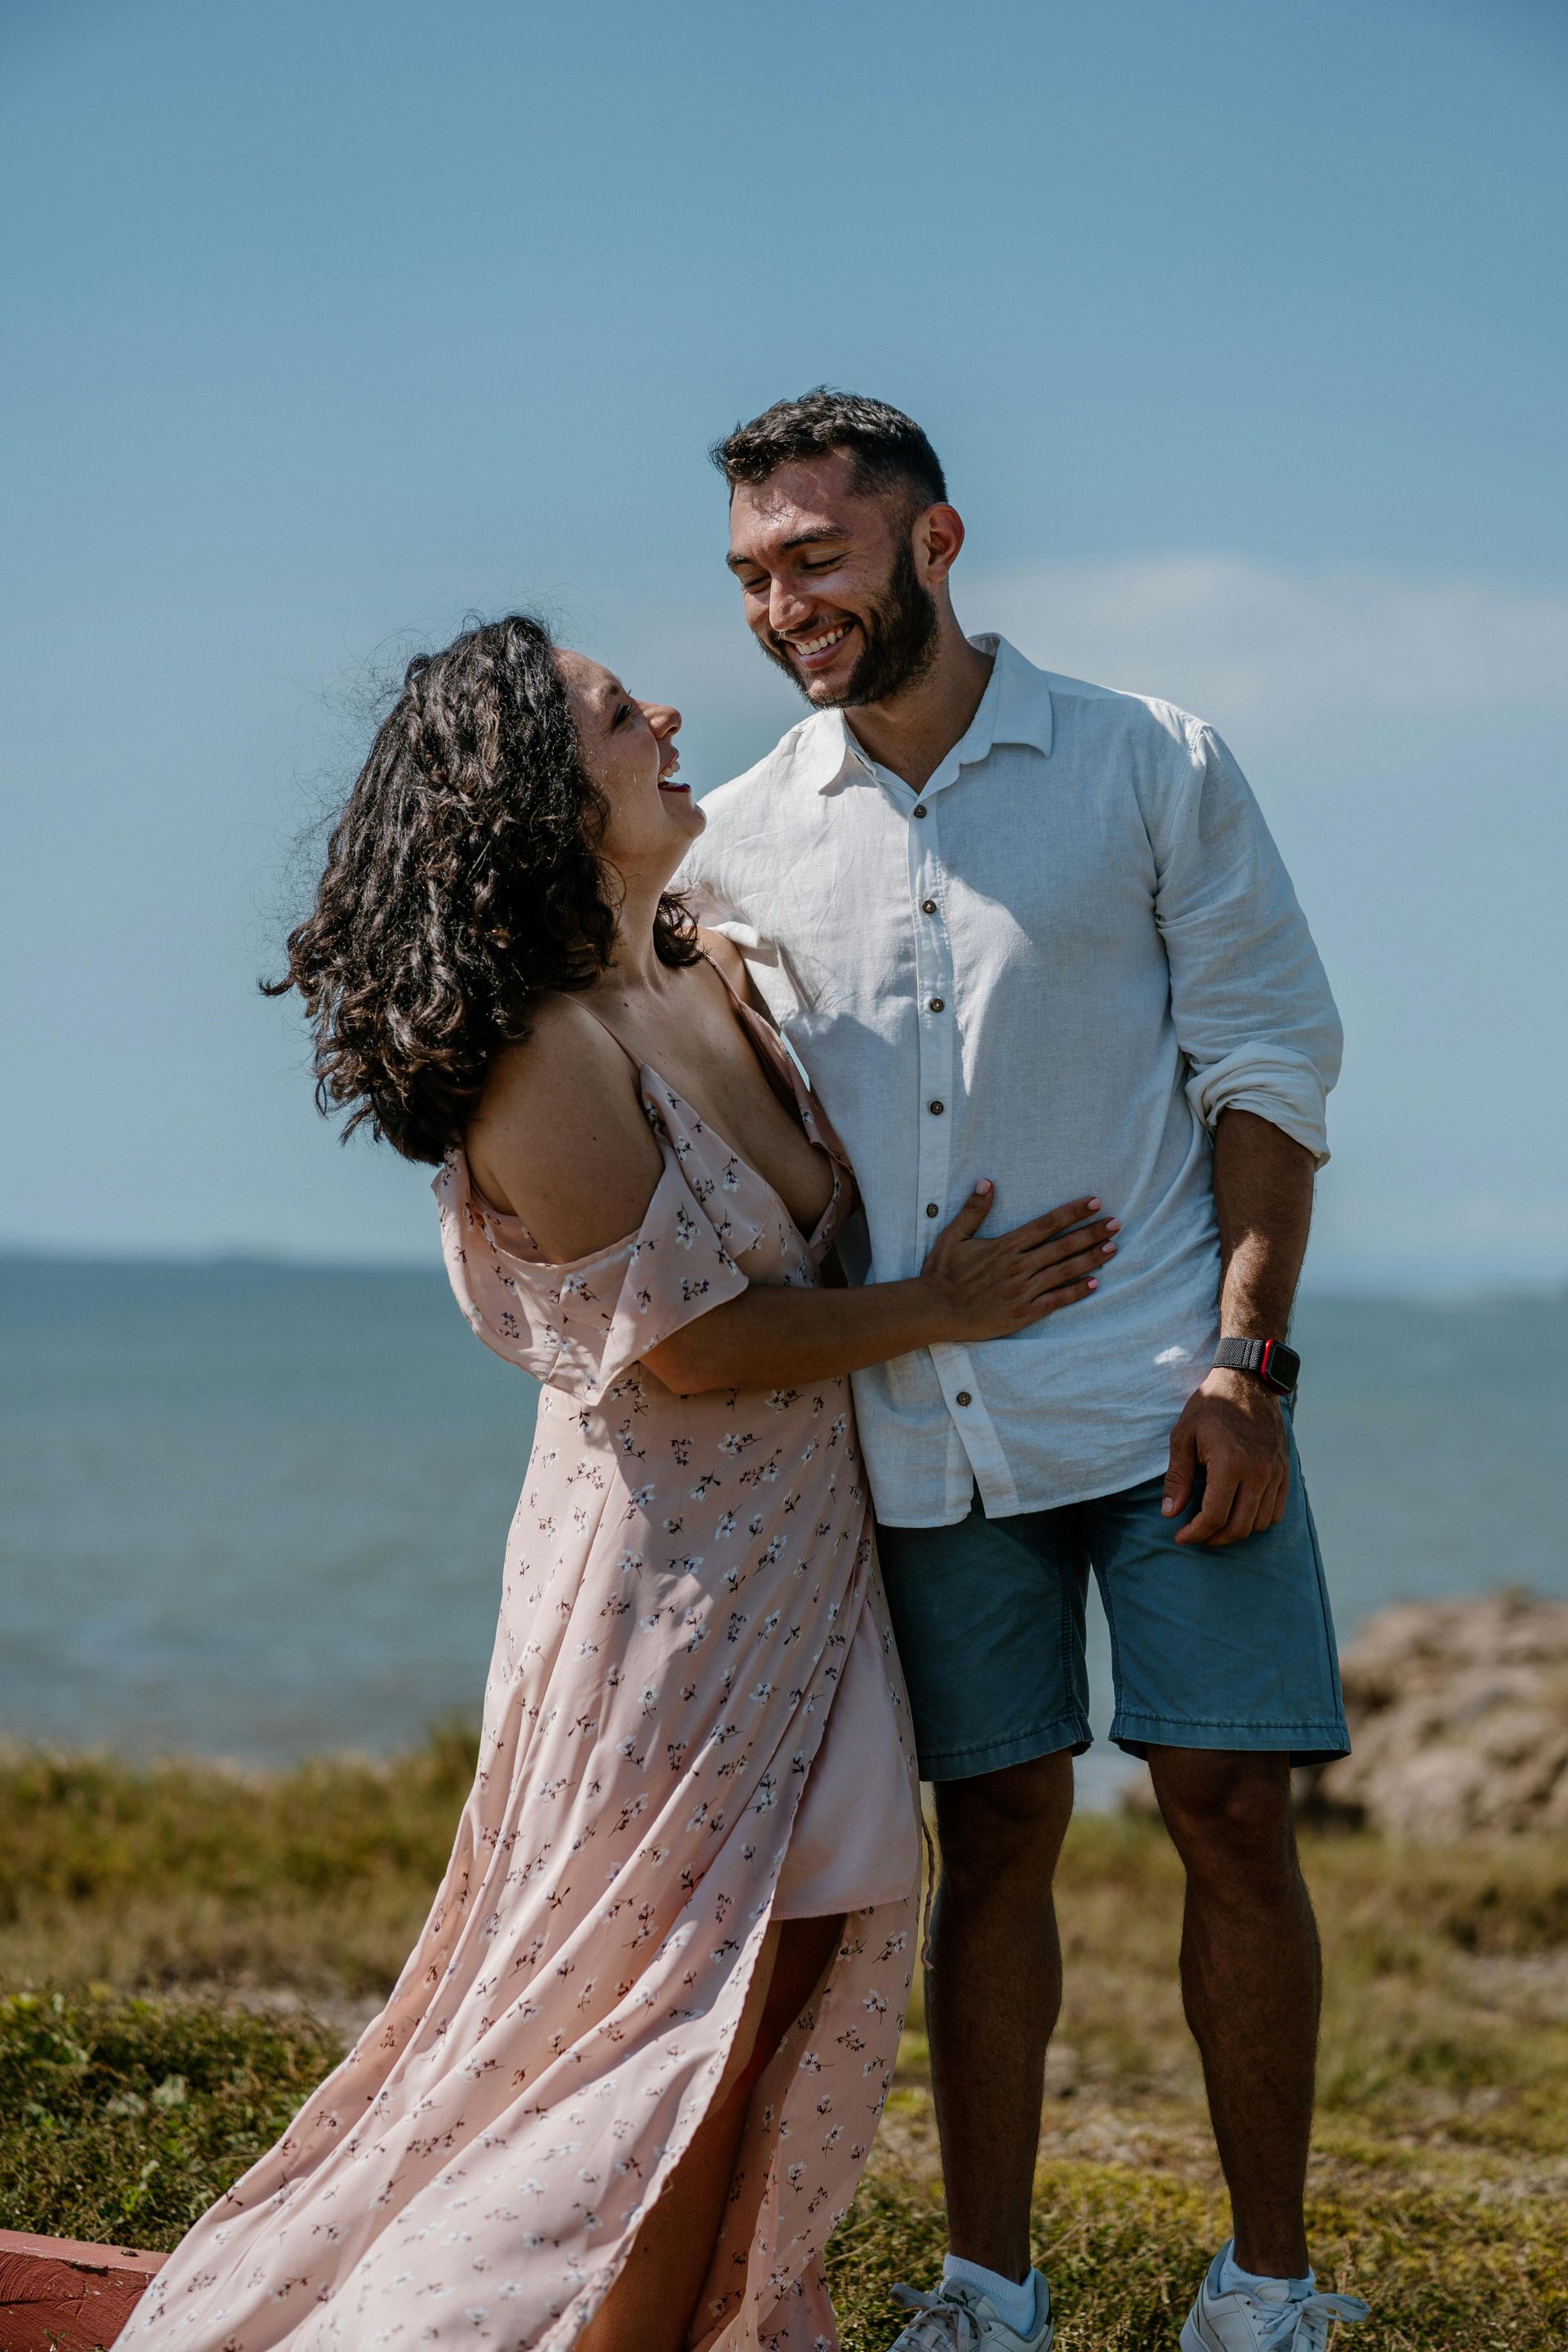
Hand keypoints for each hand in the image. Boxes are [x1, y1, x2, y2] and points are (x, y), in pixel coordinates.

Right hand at [919, 1184, 1117, 1343]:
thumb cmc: (942, 1273)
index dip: (1074, 1212)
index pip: (1047, 1224)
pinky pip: (1056, 1300)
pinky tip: (1094, 1283)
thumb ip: (973, 1210)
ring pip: (1065, 1271)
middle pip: (1063, 1246)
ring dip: (1091, 1259)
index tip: (1095, 1203)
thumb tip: (987, 1182)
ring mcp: (1023, 1290)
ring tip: (1112, 1249)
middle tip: (1116, 1224)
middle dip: (1092, 1233)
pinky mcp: (1023, 1313)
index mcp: (1005, 1246)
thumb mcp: (953, 1236)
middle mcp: (1019, 1266)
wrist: (935, 1310)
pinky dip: (1076, 1292)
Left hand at [1162, 1369, 1289, 1546]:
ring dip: (1237, 1532)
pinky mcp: (1284, 1470)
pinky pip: (1277, 1510)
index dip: (1196, 1533)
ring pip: (1260, 1523)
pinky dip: (1258, 1520)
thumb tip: (1170, 1512)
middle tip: (1196, 1536)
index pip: (1215, 1516)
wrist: (1247, 1381)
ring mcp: (1275, 1472)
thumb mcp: (1183, 1436)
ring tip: (1215, 1526)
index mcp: (1230, 1464)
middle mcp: (1258, 1472)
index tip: (1181, 1536)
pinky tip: (1239, 1514)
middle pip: (1239, 1526)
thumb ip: (1178, 1477)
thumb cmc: (1210, 1406)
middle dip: (1214, 1538)